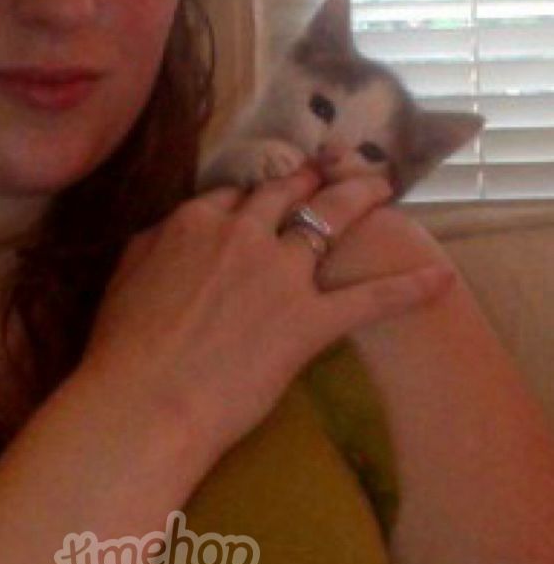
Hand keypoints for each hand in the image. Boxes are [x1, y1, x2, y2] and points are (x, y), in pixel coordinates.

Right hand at [79, 168, 454, 461]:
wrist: (148, 396)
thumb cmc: (123, 342)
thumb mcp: (126, 272)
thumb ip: (155, 240)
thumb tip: (174, 229)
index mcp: (196, 221)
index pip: (235, 195)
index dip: (256, 194)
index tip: (269, 194)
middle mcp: (244, 233)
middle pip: (287, 192)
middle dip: (313, 177)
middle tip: (333, 167)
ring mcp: (281, 272)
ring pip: (331, 221)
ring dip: (360, 199)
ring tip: (381, 186)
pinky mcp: (309, 318)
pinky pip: (369, 299)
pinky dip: (408, 287)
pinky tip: (440, 277)